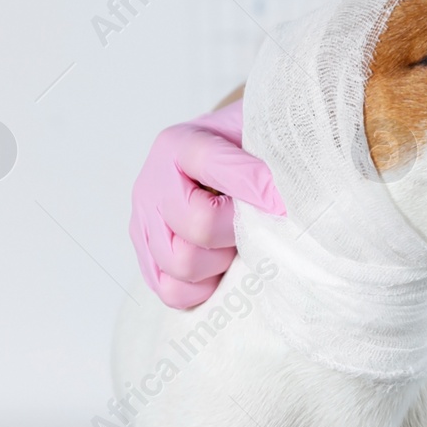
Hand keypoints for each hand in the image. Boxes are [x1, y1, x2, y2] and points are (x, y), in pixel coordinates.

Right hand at [129, 101, 285, 307]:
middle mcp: (152, 184)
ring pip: (182, 264)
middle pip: (199, 226)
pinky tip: (220, 269)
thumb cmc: (242, 149)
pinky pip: (171, 291)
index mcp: (179, 145)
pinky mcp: (149, 258)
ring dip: (220, 262)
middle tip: (255, 224)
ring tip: (236, 244)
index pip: (213, 166)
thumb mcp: (257, 135)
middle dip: (238, 230)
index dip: (254, 186)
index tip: (280, 198)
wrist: (222, 160)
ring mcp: (145, 224)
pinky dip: (202, 288)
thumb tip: (278, 200)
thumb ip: (268, 157)